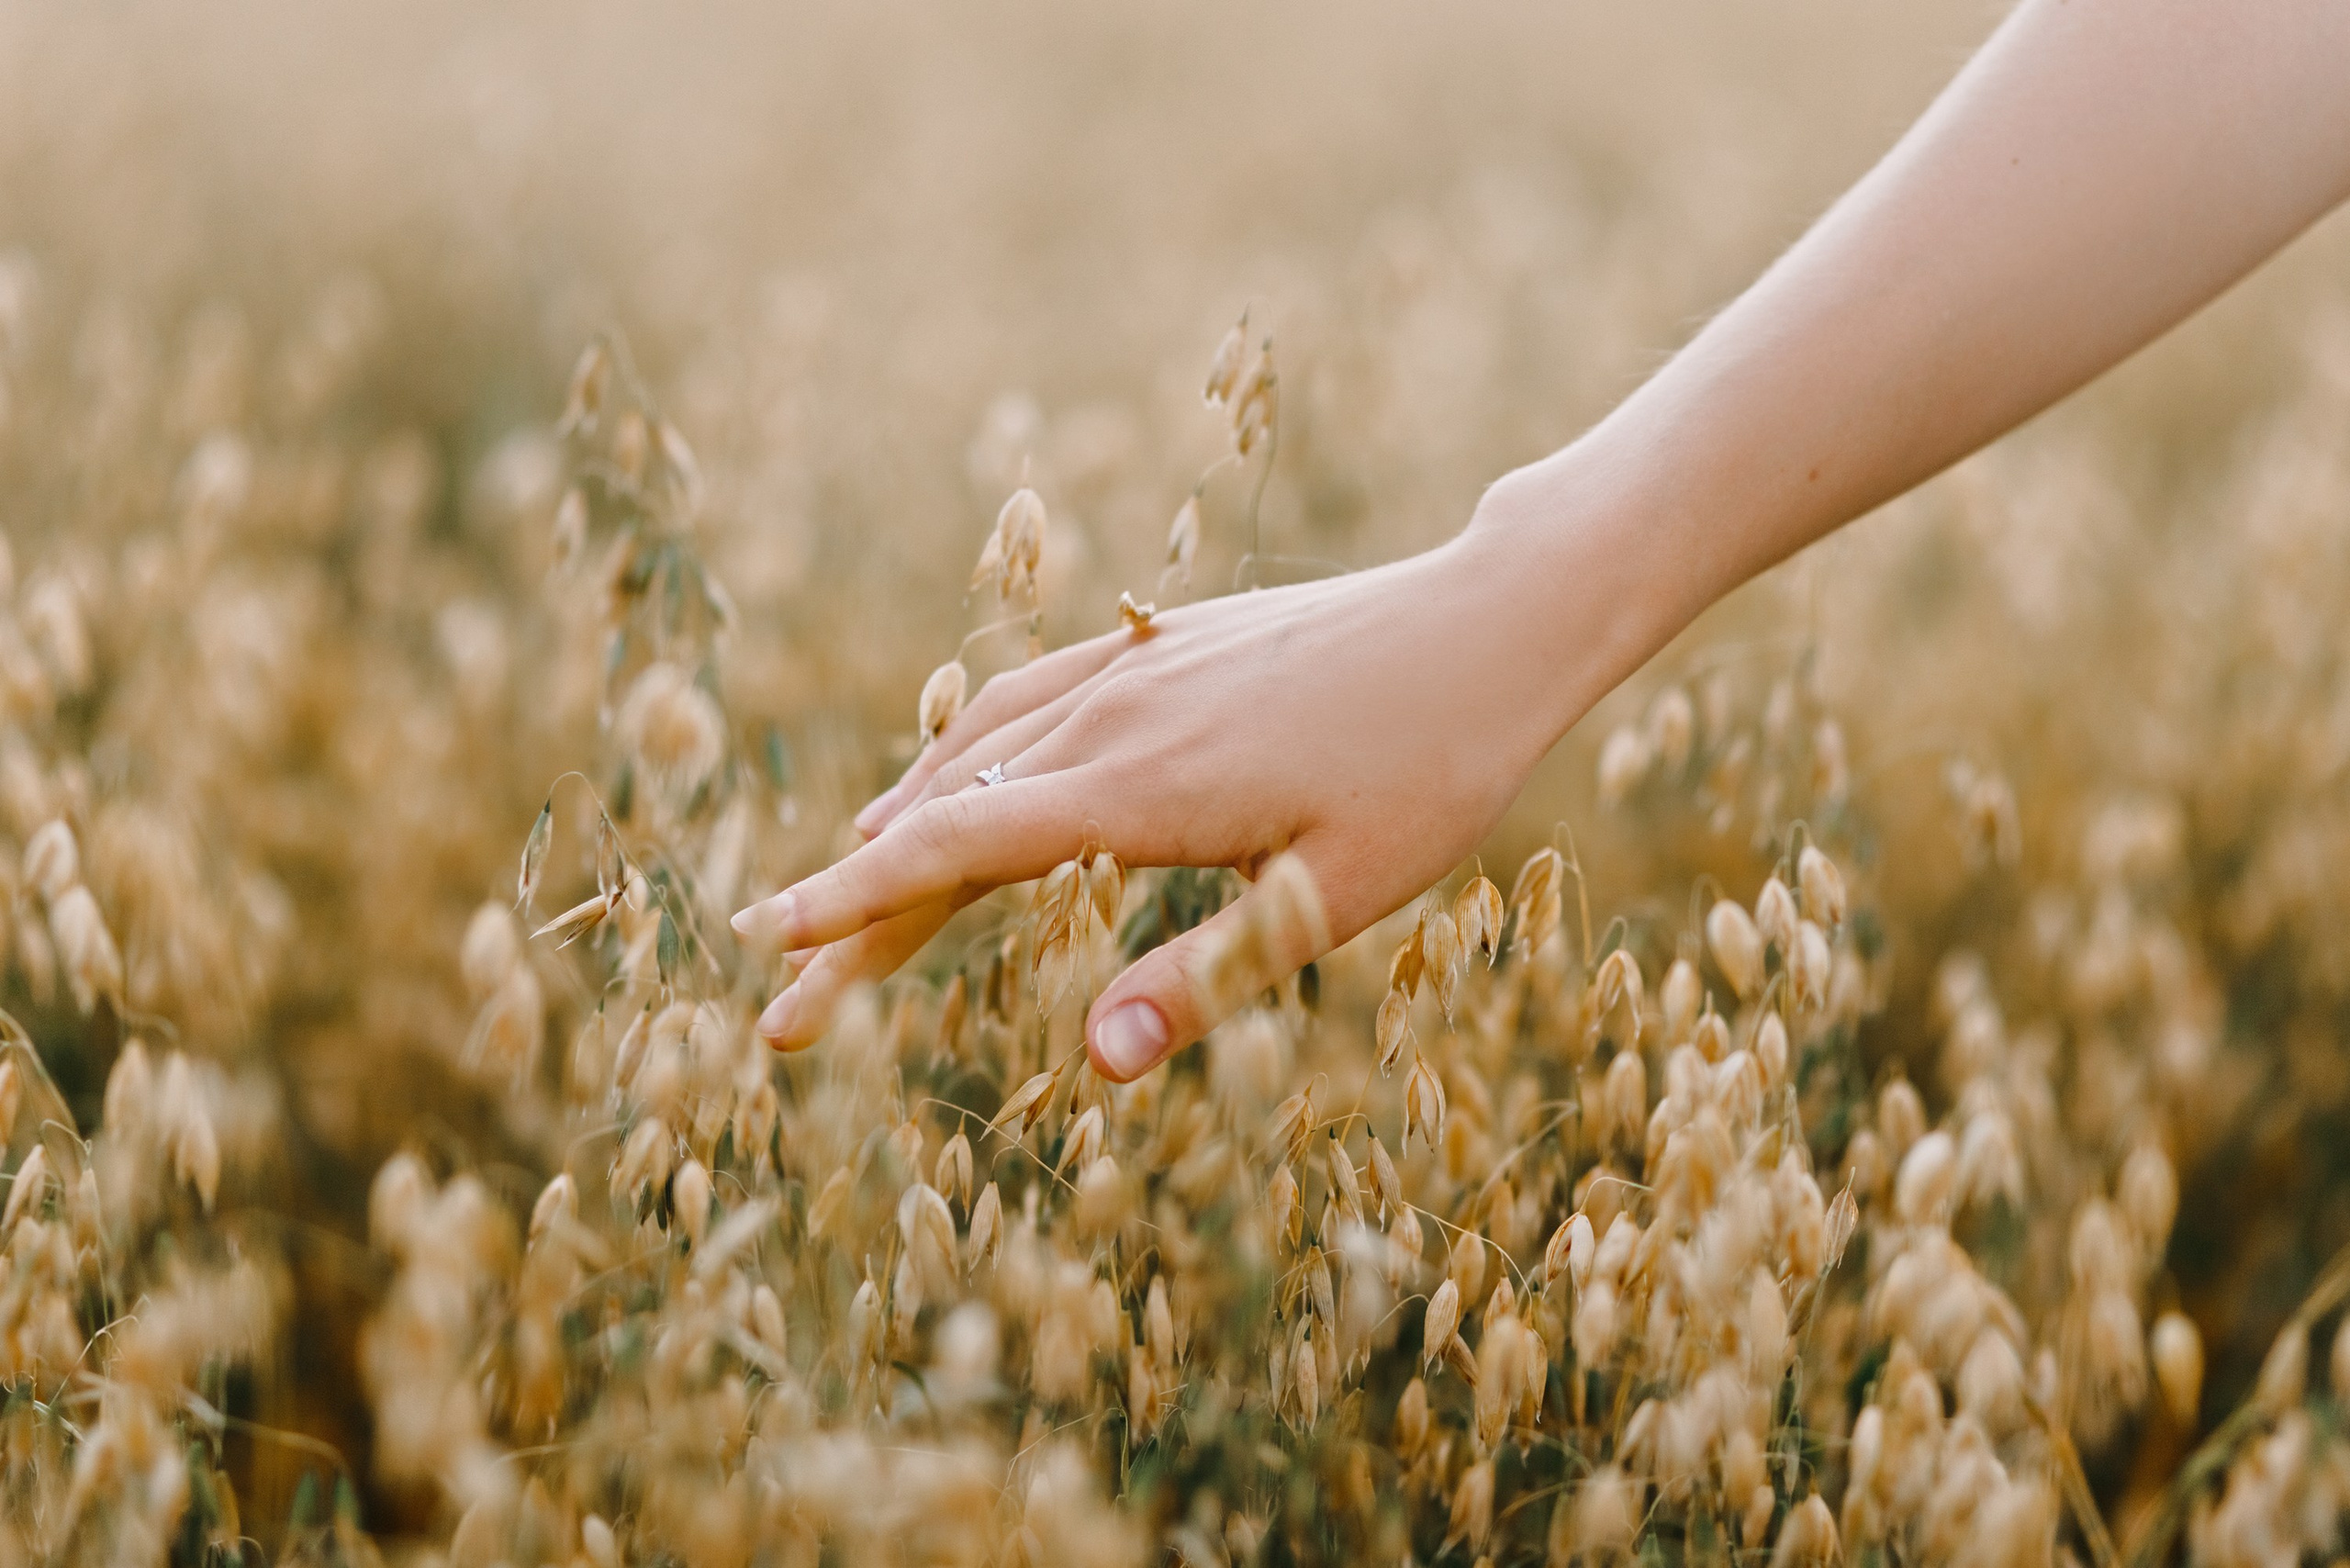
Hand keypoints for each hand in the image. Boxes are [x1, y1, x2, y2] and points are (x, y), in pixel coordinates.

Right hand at [731, 504, 1645, 1080]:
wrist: (1488, 623)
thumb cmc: (1428, 772)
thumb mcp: (1333, 897)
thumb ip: (1205, 976)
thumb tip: (1092, 1060)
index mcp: (1136, 791)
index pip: (953, 853)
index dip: (852, 905)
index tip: (767, 948)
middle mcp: (1109, 721)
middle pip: (942, 818)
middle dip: (854, 907)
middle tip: (780, 992)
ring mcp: (1131, 671)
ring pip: (974, 752)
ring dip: (899, 825)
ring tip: (843, 890)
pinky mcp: (1161, 644)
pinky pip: (1026, 698)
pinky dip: (963, 748)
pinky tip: (959, 767)